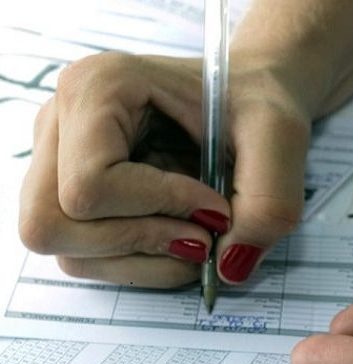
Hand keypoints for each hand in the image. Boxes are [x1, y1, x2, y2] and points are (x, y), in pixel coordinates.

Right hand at [19, 52, 310, 286]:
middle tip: (204, 235)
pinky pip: (84, 256)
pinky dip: (139, 262)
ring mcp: (58, 161)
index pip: (89, 186)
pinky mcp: (73, 193)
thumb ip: (267, 201)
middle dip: (139, 242)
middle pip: (53, 223)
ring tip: (200, 237)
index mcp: (97, 87)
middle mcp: (60, 123)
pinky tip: (181, 238)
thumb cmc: (257, 102)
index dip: (159, 209)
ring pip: (67, 250)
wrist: (249, 97)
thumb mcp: (280, 137)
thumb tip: (228, 269)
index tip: (216, 206)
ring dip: (142, 259)